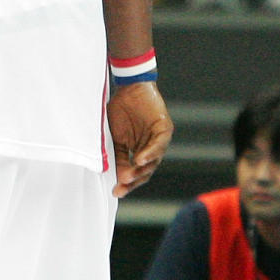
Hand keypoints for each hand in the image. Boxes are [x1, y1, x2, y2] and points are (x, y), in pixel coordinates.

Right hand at [106, 80, 172, 197]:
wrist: (129, 87)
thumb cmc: (120, 110)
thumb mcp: (115, 137)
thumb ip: (118, 156)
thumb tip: (118, 177)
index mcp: (140, 151)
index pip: (136, 173)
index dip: (127, 183)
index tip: (115, 191)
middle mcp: (151, 148)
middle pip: (146, 171)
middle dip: (133, 181)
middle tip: (121, 188)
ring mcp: (159, 140)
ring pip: (154, 161)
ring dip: (141, 170)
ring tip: (128, 177)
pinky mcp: (164, 129)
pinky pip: (159, 145)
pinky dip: (150, 153)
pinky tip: (139, 160)